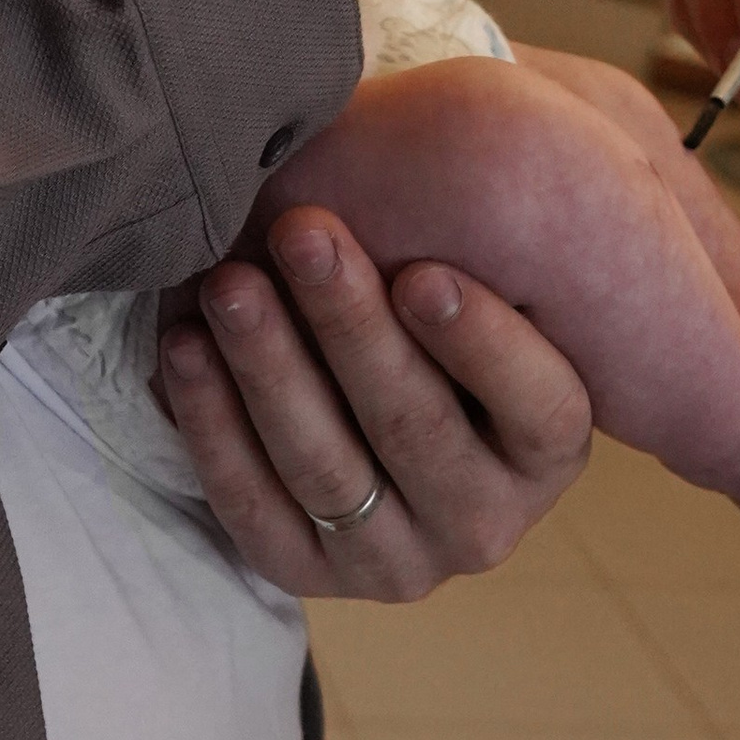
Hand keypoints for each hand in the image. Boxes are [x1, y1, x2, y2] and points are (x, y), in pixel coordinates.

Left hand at [158, 212, 591, 598]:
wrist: (388, 393)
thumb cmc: (438, 306)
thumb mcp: (484, 281)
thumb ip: (464, 245)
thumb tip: (403, 161)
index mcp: (552, 448)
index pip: (538, 404)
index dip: (482, 344)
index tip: (423, 273)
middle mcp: (486, 522)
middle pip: (414, 427)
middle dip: (350, 326)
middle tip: (303, 235)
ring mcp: (398, 561)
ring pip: (327, 469)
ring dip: (271, 369)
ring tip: (230, 284)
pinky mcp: (311, 577)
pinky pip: (253, 508)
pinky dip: (213, 426)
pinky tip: (187, 347)